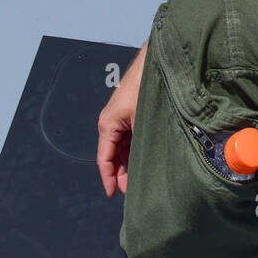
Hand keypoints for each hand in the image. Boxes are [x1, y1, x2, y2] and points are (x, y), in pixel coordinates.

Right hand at [97, 45, 146, 196]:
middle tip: (132, 191)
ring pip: (122, 148)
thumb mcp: (141, 120)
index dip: (108, 179)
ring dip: (129, 163)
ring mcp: (120, 119)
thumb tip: (144, 167)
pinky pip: (129, 138)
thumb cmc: (143, 87)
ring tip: (140, 179)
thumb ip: (140, 144)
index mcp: (108, 125)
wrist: (153, 63)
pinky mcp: (130, 114)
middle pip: (113, 156)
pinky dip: (134, 150)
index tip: (113, 194)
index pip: (104, 159)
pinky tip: (144, 159)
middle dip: (121, 174)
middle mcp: (111, 123)